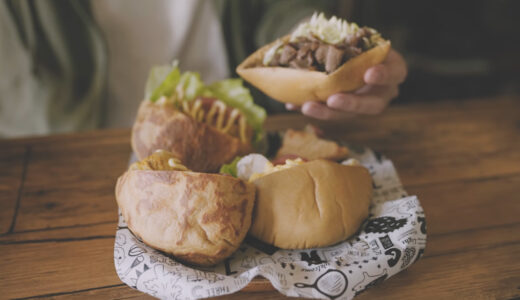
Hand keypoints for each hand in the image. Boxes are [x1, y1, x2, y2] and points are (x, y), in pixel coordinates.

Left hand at [286, 49, 406, 120]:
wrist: (350, 55)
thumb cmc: (359, 45)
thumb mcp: (358, 42)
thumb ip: (347, 46)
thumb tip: (317, 47)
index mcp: (392, 70)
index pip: (396, 73)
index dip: (384, 75)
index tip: (368, 74)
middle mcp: (383, 92)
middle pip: (373, 104)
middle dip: (352, 103)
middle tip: (333, 100)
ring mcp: (365, 105)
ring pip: (350, 115)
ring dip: (327, 113)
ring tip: (308, 107)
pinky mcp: (348, 113)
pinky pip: (332, 115)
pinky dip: (313, 109)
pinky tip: (295, 105)